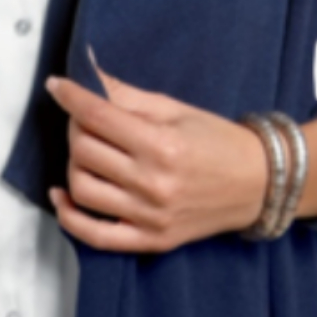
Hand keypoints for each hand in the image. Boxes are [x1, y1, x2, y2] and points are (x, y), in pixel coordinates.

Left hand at [44, 47, 270, 252]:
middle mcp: (153, 183)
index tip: (57, 86)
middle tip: (86, 120)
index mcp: (163, 145)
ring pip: (82, 188)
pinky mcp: (151, 240)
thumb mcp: (177, 110)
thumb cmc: (219, 142)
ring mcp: (150, 216)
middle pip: (84, 150)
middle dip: (76, 127)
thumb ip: (128, 97)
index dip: (71, 97)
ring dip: (74, 163)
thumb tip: (88, 76)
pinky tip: (62, 196)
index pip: (98, 116)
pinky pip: (95, 235)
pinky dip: (69, 217)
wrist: (259, 184)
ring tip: (87, 153)